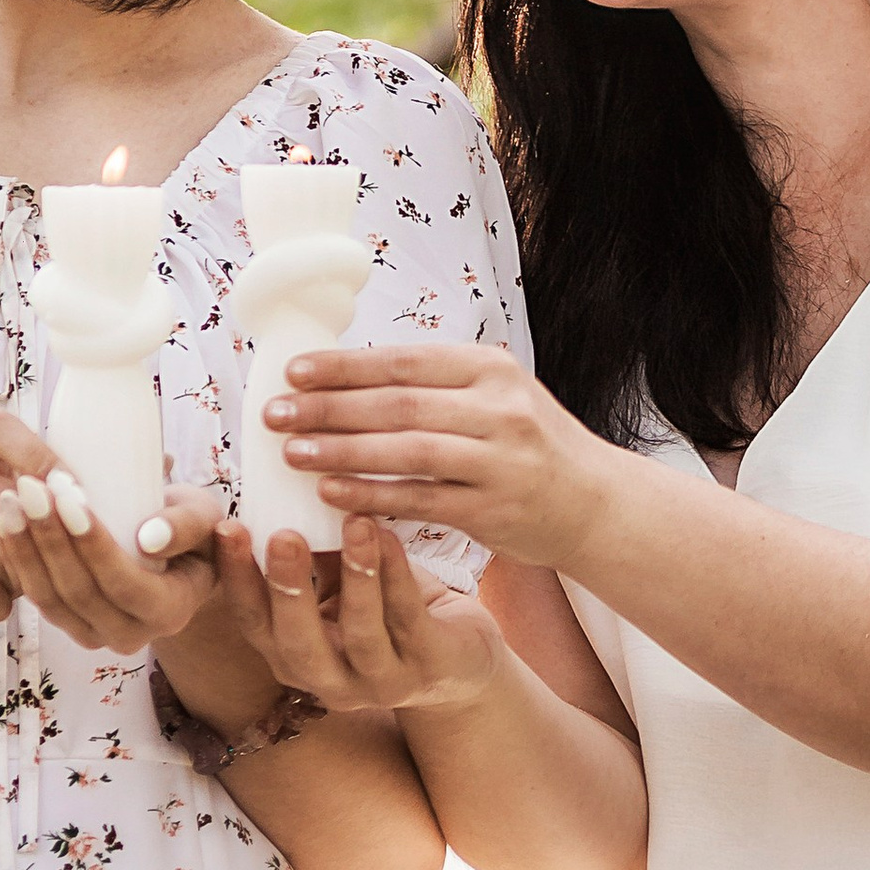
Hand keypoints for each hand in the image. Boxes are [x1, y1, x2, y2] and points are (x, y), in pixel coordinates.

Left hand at [0, 426, 229, 655]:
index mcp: (170, 611)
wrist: (175, 559)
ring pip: (49, 598)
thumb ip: (186, 525)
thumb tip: (149, 537)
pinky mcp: (67, 625)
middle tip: (31, 489)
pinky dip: (16, 559)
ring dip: (25, 548)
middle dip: (50, 539)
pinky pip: (35, 597)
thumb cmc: (193, 531)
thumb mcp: (204, 519)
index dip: (94, 544)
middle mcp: (130, 635)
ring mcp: (95, 635)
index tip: (70, 498)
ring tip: (11, 499)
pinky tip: (4, 521)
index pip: (124, 583)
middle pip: (79, 592)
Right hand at [222, 509, 507, 716]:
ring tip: (354, 520)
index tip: (226, 527)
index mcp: (293, 658)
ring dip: (356, 575)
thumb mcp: (341, 587)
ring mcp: (380, 681)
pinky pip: (409, 617)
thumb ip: (314, 553)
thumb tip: (289, 485)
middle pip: (296, 643)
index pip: (254, 621)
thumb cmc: (387, 614)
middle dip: (288, 588)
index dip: (237, 579)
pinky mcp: (428, 668)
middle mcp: (329, 681)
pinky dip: (397, 574)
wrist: (461, 664)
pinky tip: (390, 533)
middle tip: (283, 535)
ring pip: (361, 633)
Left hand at [265, 341, 618, 577]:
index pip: (405, 360)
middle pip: (398, 403)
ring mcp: (498, 460)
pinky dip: (371, 495)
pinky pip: (419, 500)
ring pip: (406, 451)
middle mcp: (499, 409)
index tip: (294, 371)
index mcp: (491, 369)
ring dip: (342, 450)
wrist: (593, 503)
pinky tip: (330, 492)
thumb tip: (349, 375)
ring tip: (291, 452)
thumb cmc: (529, 445)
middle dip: (330, 407)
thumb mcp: (496, 395)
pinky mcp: (492, 509)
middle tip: (276, 412)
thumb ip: (437, 384)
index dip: (345, 366)